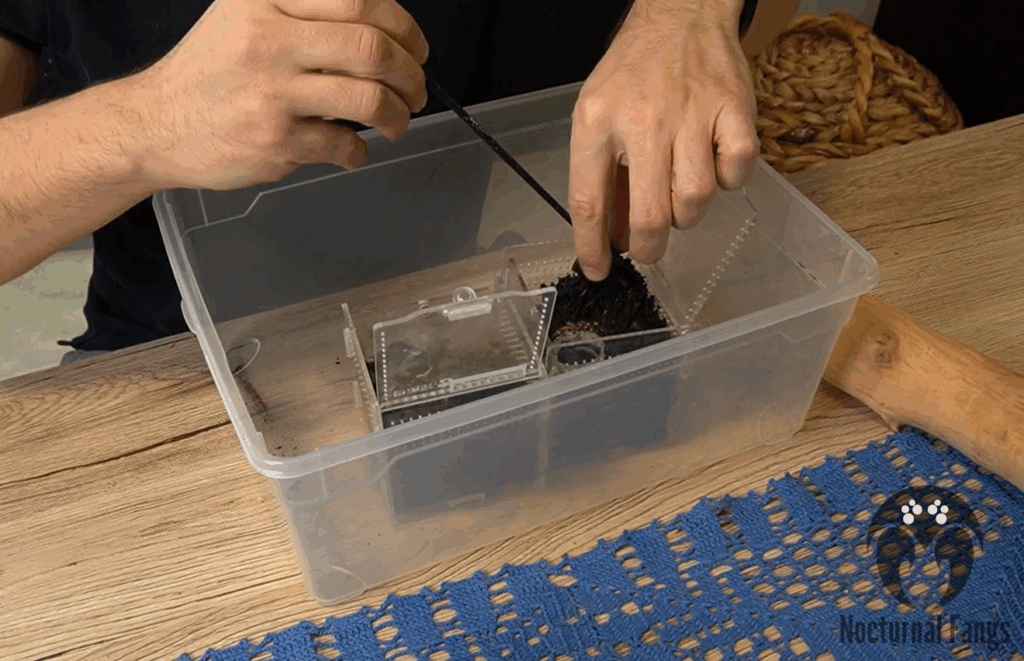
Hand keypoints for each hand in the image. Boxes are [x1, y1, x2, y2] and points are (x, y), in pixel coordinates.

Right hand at [126, 0, 429, 190]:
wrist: (155, 124)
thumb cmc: (211, 71)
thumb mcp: (246, 15)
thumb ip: (304, 12)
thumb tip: (382, 28)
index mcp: (266, 1)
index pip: (359, 0)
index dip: (403, 26)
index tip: (416, 48)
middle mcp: (268, 39)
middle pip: (370, 47)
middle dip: (410, 74)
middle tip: (417, 90)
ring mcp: (272, 91)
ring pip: (367, 98)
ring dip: (398, 115)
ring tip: (398, 121)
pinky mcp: (274, 139)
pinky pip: (343, 143)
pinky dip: (358, 150)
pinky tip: (352, 148)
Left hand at [568, 0, 759, 280]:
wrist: (680, 14)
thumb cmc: (634, 72)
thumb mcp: (598, 115)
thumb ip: (603, 174)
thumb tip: (612, 237)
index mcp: (597, 122)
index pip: (589, 201)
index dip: (592, 246)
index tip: (598, 269)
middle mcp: (643, 121)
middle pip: (649, 215)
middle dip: (648, 248)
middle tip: (648, 250)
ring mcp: (693, 115)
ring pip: (695, 201)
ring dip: (687, 211)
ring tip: (679, 187)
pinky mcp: (735, 109)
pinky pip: (736, 173)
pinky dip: (728, 180)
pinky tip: (713, 161)